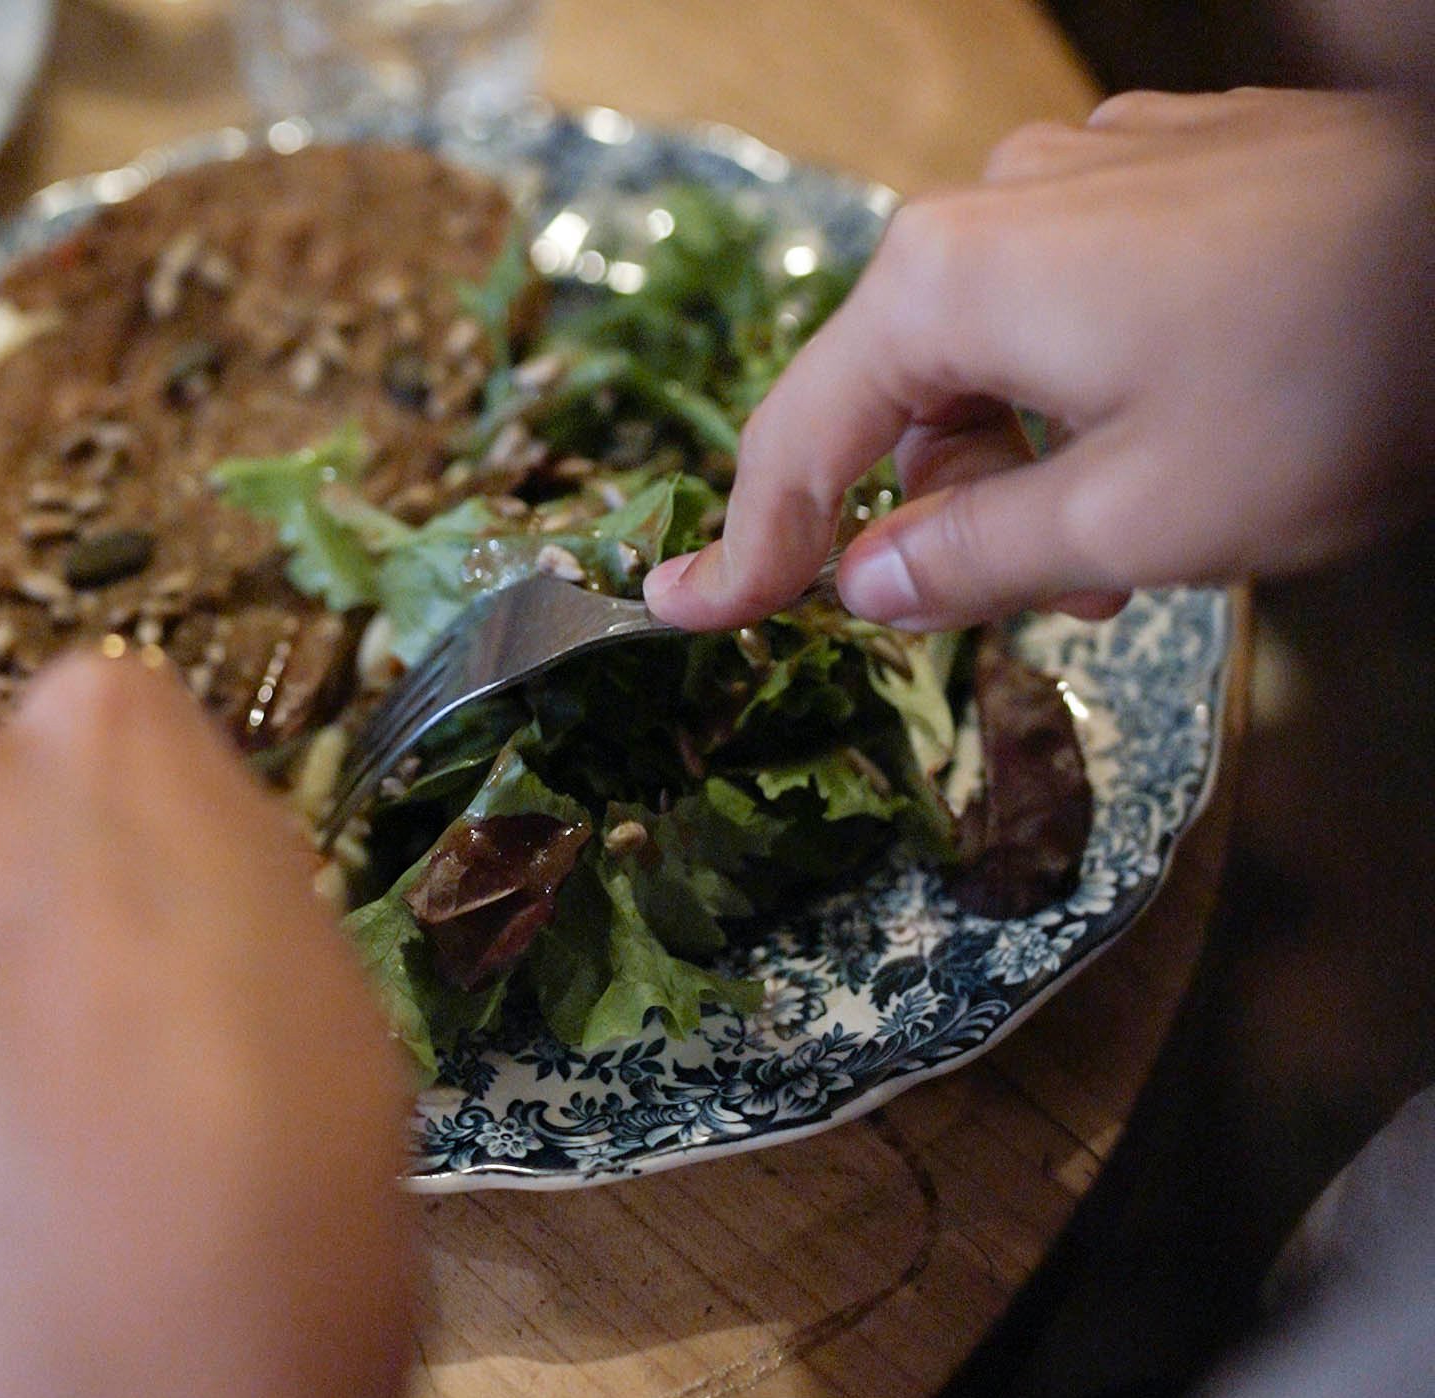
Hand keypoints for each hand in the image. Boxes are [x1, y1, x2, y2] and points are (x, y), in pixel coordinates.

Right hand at [643, 89, 1434, 630]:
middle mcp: (996, 202)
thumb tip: (866, 585)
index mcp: (949, 285)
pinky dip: (1085, 386)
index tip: (683, 612)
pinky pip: (1072, 292)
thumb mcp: (1135, 522)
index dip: (743, 547)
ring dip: (1028, 455)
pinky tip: (1179, 431)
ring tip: (1141, 536)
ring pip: (992, 347)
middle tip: (1042, 602)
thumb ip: (971, 560)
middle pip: (899, 391)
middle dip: (942, 509)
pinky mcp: (1173, 163)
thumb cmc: (1336, 385)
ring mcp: (1090, 168)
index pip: (796, 437)